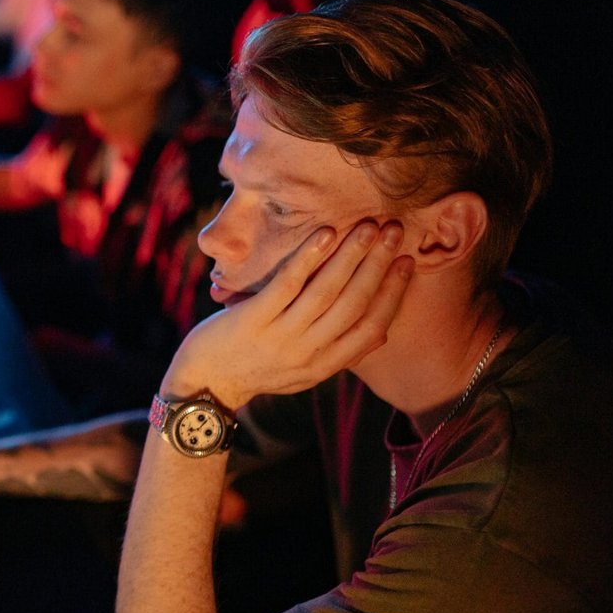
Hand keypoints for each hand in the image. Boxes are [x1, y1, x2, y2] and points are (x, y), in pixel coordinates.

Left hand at [167, 220, 412, 408]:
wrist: (204, 385)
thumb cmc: (255, 369)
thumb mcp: (304, 372)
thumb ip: (338, 353)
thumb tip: (380, 332)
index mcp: (325, 365)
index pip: (372, 326)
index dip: (394, 293)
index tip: (408, 262)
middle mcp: (308, 353)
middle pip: (355, 303)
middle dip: (379, 263)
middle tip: (394, 230)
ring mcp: (281, 336)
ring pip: (327, 291)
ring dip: (352, 255)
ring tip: (368, 227)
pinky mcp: (253, 320)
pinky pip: (288, 284)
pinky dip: (309, 257)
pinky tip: (325, 233)